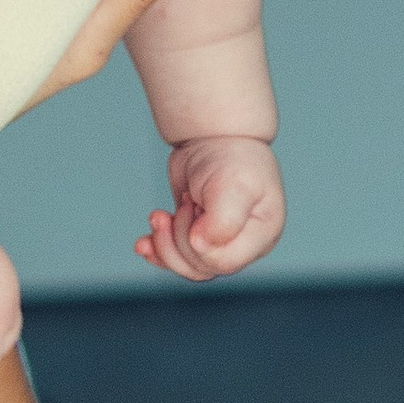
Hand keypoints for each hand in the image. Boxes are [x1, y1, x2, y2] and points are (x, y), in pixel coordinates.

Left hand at [138, 130, 285, 280]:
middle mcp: (241, 244)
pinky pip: (175, 256)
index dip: (198, 246)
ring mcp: (218, 242)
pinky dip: (157, 250)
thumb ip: (222, 223)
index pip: (223, 262)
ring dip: (164, 244)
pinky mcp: (196, 235)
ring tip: (158, 216)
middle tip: (182, 202)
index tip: (193, 208)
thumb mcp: (233, 186)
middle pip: (201, 267)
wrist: (216, 135)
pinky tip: (143, 243)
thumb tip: (200, 248)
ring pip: (186, 266)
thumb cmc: (232, 157)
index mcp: (260, 237)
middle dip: (178, 239)